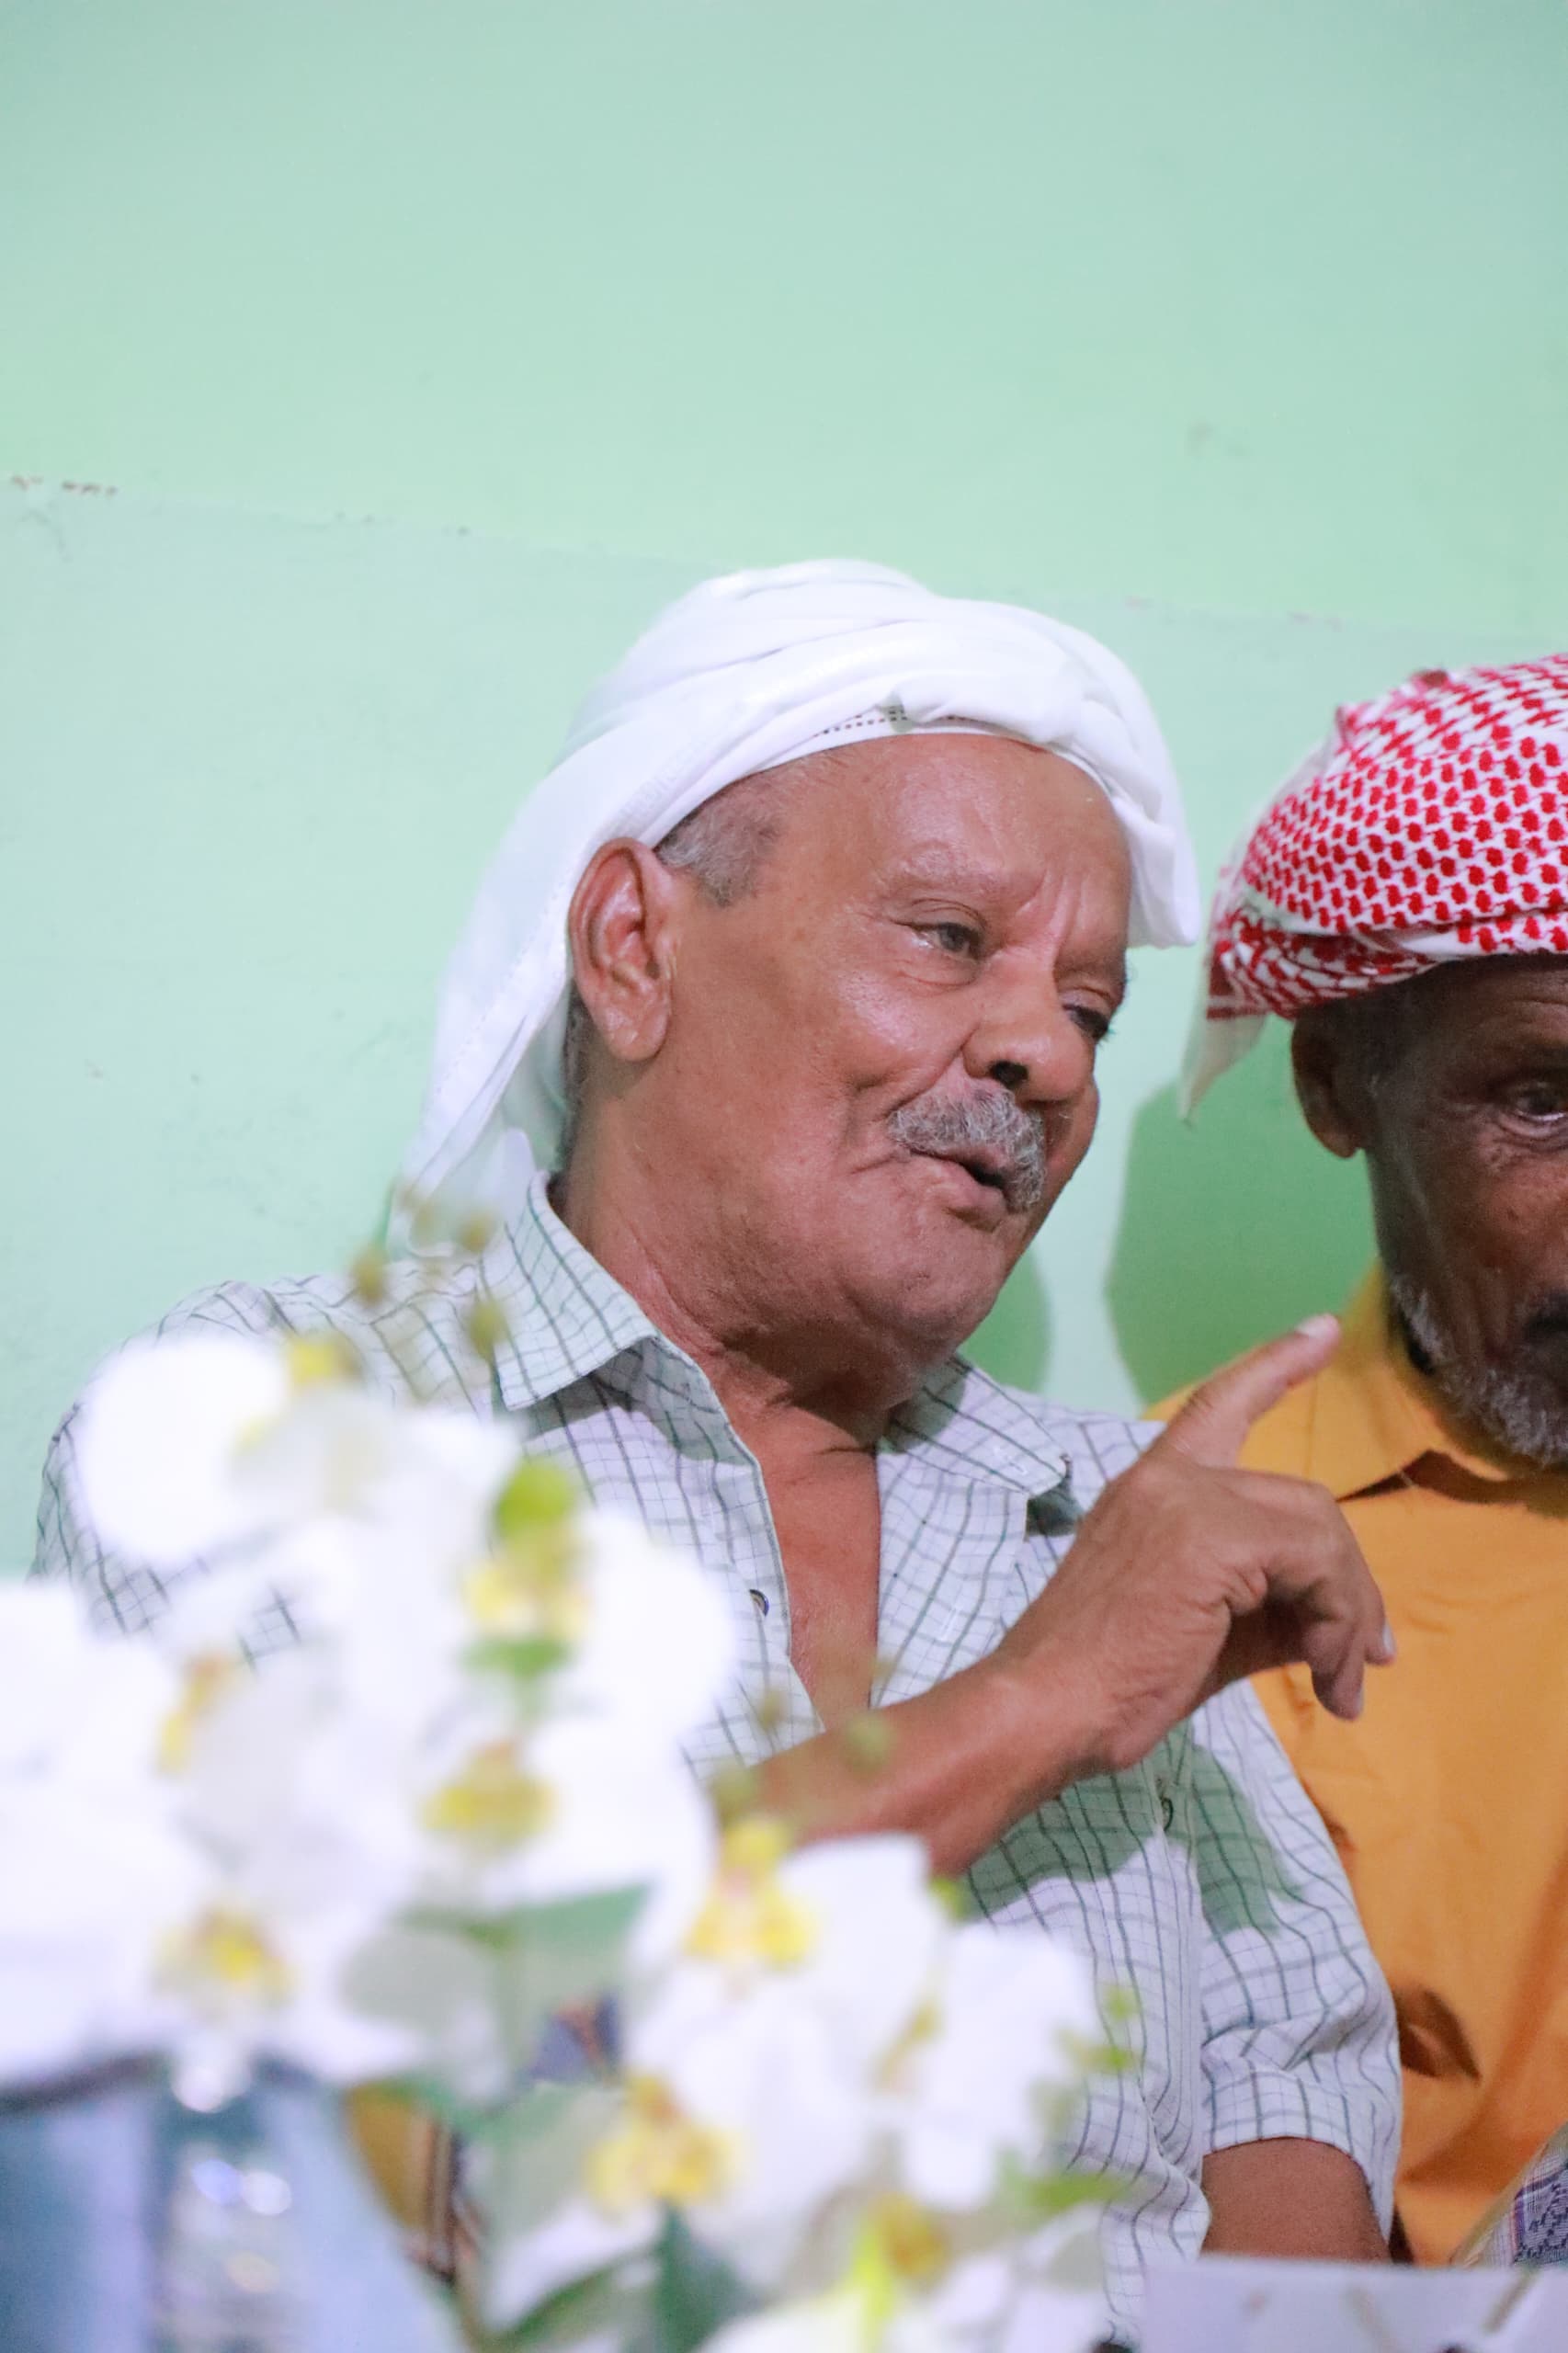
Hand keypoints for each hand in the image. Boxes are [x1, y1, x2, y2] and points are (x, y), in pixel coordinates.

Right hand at [992, 1316, 1392, 1782]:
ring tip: (1344, 1686)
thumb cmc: (1110, 1684)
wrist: (1046, 1709)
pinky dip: (1339, 1625)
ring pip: (1320, 1532)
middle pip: (1305, 1500)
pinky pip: (1317, 1566)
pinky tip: (1326, 1682)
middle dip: (1350, 1582)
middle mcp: (1172, 1476)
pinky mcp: (1213, 1537)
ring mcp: (1191, 1500)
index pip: (1220, 1404)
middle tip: (1365, 1658)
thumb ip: (1271, 1609)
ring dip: (1350, 1613)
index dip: (1276, 1365)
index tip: (1323, 1329)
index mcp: (1153, 1486)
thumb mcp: (1207, 1632)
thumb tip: (1345, 1623)